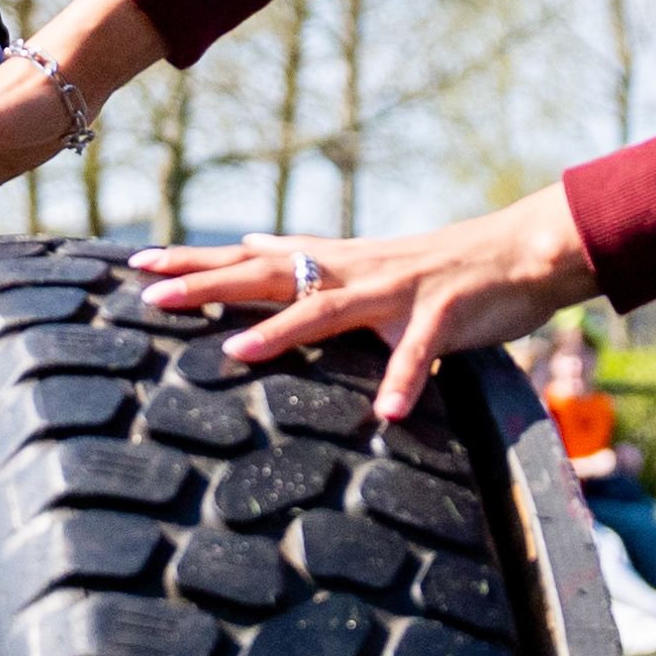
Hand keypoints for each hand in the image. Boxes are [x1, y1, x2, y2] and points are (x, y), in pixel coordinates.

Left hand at [132, 188, 601, 426]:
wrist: (519, 250)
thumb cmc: (440, 263)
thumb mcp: (364, 257)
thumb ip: (309, 255)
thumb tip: (254, 242)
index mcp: (335, 263)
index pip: (251, 258)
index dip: (195, 261)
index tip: (136, 264)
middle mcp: (355, 272)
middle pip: (270, 275)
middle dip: (209, 285)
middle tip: (151, 296)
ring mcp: (397, 292)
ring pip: (330, 310)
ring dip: (282, 332)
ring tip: (234, 353)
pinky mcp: (443, 316)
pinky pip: (419, 354)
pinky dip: (405, 380)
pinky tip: (389, 413)